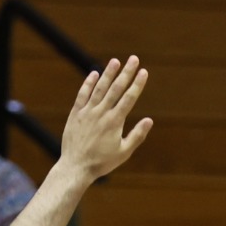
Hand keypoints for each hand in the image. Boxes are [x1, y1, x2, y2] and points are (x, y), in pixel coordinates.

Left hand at [61, 56, 151, 179]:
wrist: (76, 166)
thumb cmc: (102, 162)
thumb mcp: (124, 152)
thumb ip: (137, 135)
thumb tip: (149, 120)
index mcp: (115, 122)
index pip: (129, 98)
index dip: (137, 84)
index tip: (144, 72)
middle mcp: (101, 113)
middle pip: (116, 88)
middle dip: (126, 72)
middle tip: (134, 59)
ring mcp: (87, 112)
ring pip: (99, 88)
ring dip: (108, 73)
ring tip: (116, 61)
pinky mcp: (76, 114)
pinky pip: (83, 95)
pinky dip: (88, 84)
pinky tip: (94, 74)